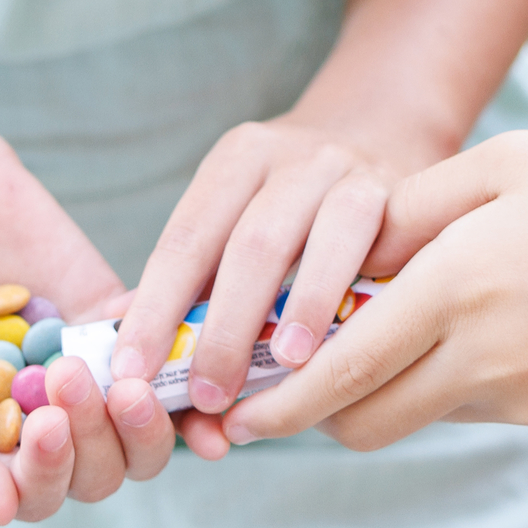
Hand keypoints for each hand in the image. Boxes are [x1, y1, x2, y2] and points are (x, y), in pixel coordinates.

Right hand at [0, 112, 183, 524]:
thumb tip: (0, 513)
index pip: (36, 496)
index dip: (50, 475)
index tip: (45, 425)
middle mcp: (40, 420)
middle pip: (100, 472)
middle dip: (94, 439)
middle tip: (68, 378)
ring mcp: (83, 368)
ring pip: (140, 428)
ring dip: (141, 418)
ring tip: (120, 378)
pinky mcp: (111, 315)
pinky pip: (161, 350)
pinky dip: (171, 352)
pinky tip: (158, 335)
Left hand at [110, 112, 423, 450]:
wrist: (382, 131)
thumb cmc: (295, 205)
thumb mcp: (242, 217)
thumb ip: (195, 279)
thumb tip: (126, 337)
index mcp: (237, 161)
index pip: (185, 239)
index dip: (155, 308)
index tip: (133, 371)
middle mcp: (291, 157)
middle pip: (250, 243)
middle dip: (225, 326)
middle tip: (208, 396)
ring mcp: (349, 171)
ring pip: (322, 238)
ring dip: (302, 308)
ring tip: (285, 370)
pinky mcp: (401, 191)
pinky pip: (379, 244)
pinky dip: (361, 293)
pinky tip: (352, 340)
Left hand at [218, 133, 527, 452]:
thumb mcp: (514, 165)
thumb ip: (416, 208)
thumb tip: (349, 250)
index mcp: (459, 285)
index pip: (336, 366)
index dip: (274, 398)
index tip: (230, 407)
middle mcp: (481, 356)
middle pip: (359, 419)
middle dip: (310, 413)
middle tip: (277, 388)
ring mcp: (521, 397)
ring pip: (414, 416)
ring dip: (383, 392)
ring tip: (387, 333)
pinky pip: (475, 407)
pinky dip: (451, 381)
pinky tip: (483, 326)